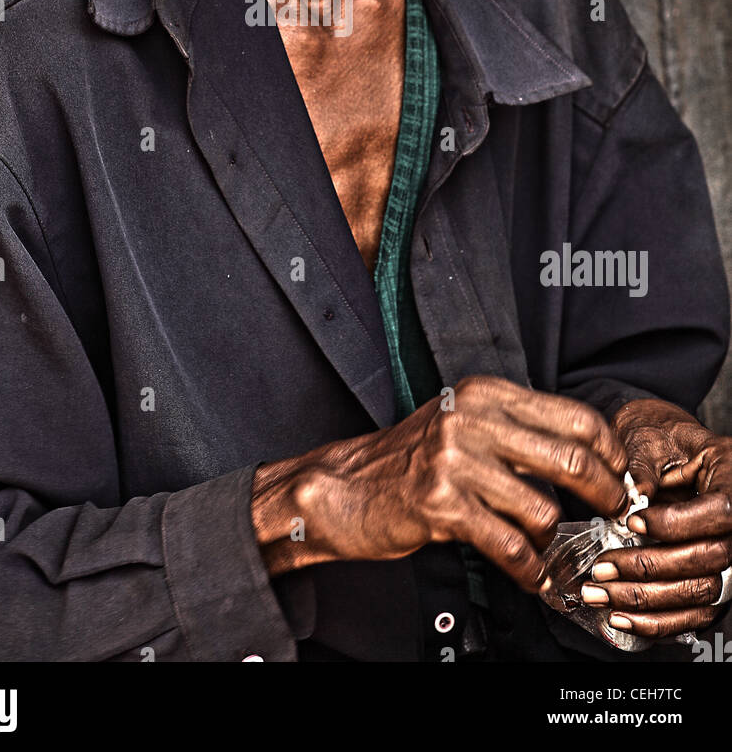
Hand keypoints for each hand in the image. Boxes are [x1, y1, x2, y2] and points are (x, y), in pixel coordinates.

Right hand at [252, 375, 627, 588]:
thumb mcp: (466, 423)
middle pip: (570, 459)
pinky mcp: (442, 505)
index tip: (618, 474)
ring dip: (553, 538)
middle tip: (612, 513)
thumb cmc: (413, 460)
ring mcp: (455, 461)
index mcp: (485, 392)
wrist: (347, 487)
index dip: (608, 452)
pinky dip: (529, 568)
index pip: (574, 417)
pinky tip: (531, 574)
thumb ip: (518, 430)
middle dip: (603, 495)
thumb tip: (589, 455)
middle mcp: (472, 418)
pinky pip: (509, 545)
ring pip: (542, 510)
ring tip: (547, 546)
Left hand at [582, 399, 731, 639]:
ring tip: (601, 592)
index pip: (719, 512)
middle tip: (603, 564)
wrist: (666, 448)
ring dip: (646, 599)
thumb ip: (643, 465)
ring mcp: (728, 557)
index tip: (633, 521)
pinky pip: (694, 613)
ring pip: (701, 592)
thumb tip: (634, 495)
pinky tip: (622, 614)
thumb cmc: (660, 438)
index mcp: (730, 479)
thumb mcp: (651, 438)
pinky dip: (658, 621)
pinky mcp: (711, 579)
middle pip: (709, 559)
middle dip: (650, 566)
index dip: (676, 523)